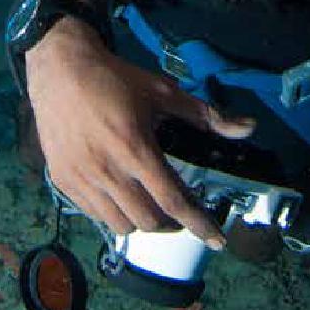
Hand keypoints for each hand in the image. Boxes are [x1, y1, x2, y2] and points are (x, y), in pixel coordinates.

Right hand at [26, 19, 255, 246]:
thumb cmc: (116, 79)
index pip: (173, 200)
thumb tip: (249, 127)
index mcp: (135, 148)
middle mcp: (108, 170)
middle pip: (149, 220)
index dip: (199, 224)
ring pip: (121, 225)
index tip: (218, 241)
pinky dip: (114, 212)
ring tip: (148, 201)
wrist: (61, 68)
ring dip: (142, 220)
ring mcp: (82, 179)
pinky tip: (120, 193)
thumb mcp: (163, 92)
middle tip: (178, 209)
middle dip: (171, 222)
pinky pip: (94, 215)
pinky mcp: (64, 181)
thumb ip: (205, 114)